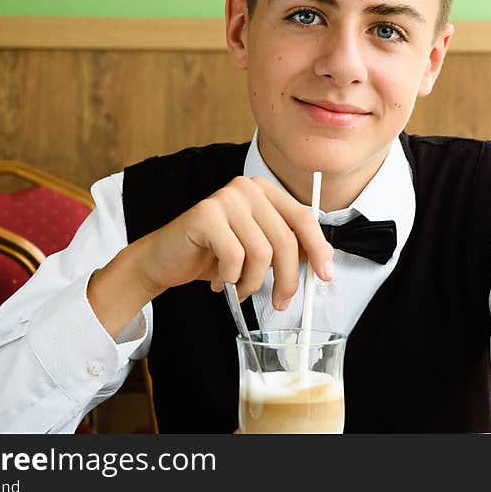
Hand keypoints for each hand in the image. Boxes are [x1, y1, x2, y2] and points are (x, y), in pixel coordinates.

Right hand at [134, 176, 333, 310]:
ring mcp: (225, 198)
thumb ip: (287, 248)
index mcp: (265, 191)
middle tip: (282, 303)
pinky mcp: (205, 214)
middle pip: (285, 239)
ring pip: (261, 253)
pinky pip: (235, 257)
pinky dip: (231, 279)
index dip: (318, 249)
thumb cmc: (214, 256)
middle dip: (287, 279)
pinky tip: (220, 282)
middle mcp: (247, 188)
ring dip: (253, 283)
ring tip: (239, 289)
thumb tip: (323, 265)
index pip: (303, 218)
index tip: (325, 276)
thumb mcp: (258, 251)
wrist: (165, 260)